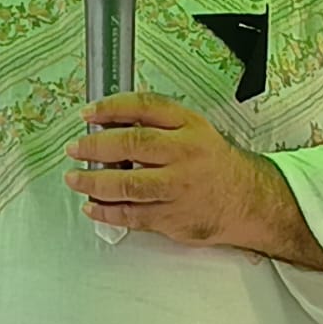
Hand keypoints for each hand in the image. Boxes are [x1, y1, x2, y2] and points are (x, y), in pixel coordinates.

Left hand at [63, 92, 268, 247]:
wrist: (246, 199)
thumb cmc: (212, 163)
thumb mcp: (193, 130)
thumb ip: (156, 125)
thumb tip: (108, 124)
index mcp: (188, 125)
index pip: (145, 107)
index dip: (111, 107)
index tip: (88, 113)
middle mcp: (184, 153)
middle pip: (132, 144)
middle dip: (95, 146)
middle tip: (75, 148)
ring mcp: (178, 187)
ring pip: (127, 184)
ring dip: (94, 183)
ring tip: (76, 180)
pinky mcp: (173, 216)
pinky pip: (132, 214)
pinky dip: (107, 212)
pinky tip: (93, 207)